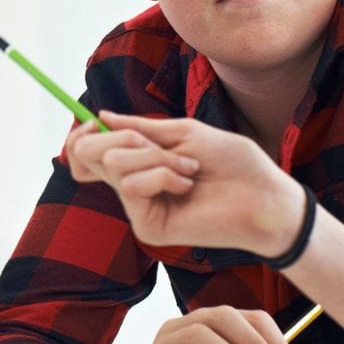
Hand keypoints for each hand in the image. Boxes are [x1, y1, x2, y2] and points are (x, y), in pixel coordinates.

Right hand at [69, 111, 307, 258]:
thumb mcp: (183, 133)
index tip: (91, 123)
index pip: (87, 153)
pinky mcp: (148, 226)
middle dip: (121, 137)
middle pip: (86, 154)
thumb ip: (139, 129)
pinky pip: (133, 186)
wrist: (264, 194)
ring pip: (114, 165)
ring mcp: (139, 208)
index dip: (80, 135)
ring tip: (189, 168)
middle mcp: (132, 186)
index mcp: (139, 163)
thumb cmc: (233, 163)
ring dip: (156, 157)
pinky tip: (187, 184)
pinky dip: (163, 175)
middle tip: (157, 144)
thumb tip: (100, 117)